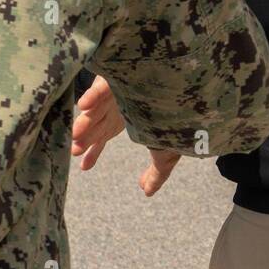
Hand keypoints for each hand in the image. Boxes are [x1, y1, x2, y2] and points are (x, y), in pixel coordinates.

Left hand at [72, 76, 180, 195]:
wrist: (193, 92)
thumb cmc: (182, 118)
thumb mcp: (169, 151)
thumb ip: (157, 173)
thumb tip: (146, 192)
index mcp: (125, 119)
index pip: (103, 137)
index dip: (93, 151)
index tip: (83, 167)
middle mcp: (118, 104)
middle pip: (96, 124)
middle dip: (86, 138)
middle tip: (75, 151)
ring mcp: (118, 89)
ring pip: (97, 107)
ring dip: (86, 121)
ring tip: (76, 134)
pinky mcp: (121, 77)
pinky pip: (104, 85)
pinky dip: (94, 95)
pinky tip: (85, 105)